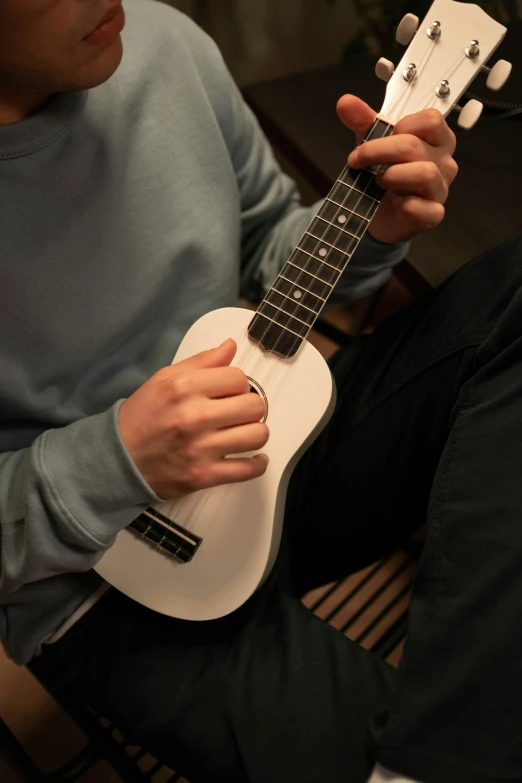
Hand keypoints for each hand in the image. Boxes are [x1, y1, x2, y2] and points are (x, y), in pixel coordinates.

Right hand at [118, 339, 268, 498]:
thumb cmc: (142, 418)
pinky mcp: (204, 475)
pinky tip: (253, 457)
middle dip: (250, 406)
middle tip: (238, 412)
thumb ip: (202, 362)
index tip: (231, 392)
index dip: (238, 384)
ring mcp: (200, 448)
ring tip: (244, 432)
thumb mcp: (164, 379)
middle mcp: (194, 416)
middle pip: (254, 405)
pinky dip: (257, 464)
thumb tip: (230, 347)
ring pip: (257, 435)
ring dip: (255, 433)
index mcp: (184, 387)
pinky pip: (249, 469)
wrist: (118, 459)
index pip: (238, 377)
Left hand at [337, 95, 457, 243]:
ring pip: (425, 173)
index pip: (431, 119)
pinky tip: (396, 203)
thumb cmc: (385, 174)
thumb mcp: (373, 144)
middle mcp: (444, 162)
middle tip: (359, 159)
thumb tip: (345, 102)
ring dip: (392, 175)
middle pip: (415, 146)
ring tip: (379, 181)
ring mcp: (441, 188)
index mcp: (437, 139)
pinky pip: (427, 209)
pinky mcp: (434, 214)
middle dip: (378, 151)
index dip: (402, 125)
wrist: (381, 214)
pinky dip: (407, 205)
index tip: (382, 135)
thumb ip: (363, 121)